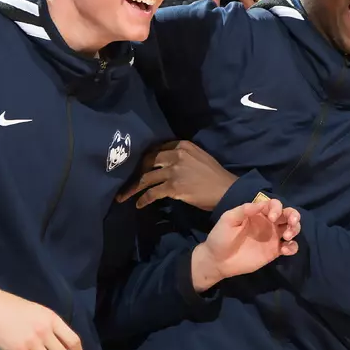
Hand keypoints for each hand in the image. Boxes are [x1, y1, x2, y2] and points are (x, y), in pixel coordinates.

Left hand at [119, 140, 237, 209]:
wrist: (227, 190)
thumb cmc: (215, 176)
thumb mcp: (199, 157)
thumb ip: (183, 156)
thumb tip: (167, 163)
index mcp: (183, 145)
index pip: (156, 148)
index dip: (144, 158)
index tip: (136, 166)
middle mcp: (176, 154)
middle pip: (147, 161)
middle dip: (134, 171)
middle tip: (125, 179)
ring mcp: (174, 171)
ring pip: (146, 178)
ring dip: (132, 188)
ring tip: (122, 196)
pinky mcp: (173, 187)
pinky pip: (152, 192)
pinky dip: (144, 199)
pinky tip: (139, 204)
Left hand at [192, 198, 300, 289]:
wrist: (218, 261)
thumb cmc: (221, 237)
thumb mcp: (229, 219)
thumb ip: (244, 210)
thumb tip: (262, 203)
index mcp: (258, 213)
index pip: (274, 204)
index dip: (277, 208)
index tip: (272, 217)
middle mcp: (268, 223)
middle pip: (288, 214)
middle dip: (294, 216)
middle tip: (291, 223)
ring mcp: (272, 237)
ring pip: (292, 228)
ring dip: (295, 229)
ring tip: (287, 237)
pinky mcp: (274, 252)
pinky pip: (290, 247)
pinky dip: (293, 247)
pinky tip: (285, 250)